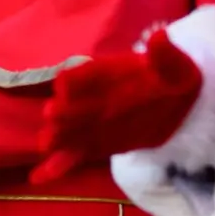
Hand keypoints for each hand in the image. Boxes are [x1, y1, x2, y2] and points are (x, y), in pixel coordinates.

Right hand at [32, 27, 202, 184]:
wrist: (177, 101)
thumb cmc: (172, 75)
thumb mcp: (174, 64)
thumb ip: (164, 55)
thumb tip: (159, 37)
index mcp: (109, 74)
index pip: (88, 75)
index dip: (77, 79)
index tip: (64, 84)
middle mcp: (94, 98)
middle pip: (74, 105)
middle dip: (64, 111)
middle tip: (53, 117)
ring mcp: (92, 124)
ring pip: (70, 132)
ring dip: (58, 136)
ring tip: (46, 144)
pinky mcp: (96, 145)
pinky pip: (74, 156)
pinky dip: (56, 166)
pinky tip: (37, 178)